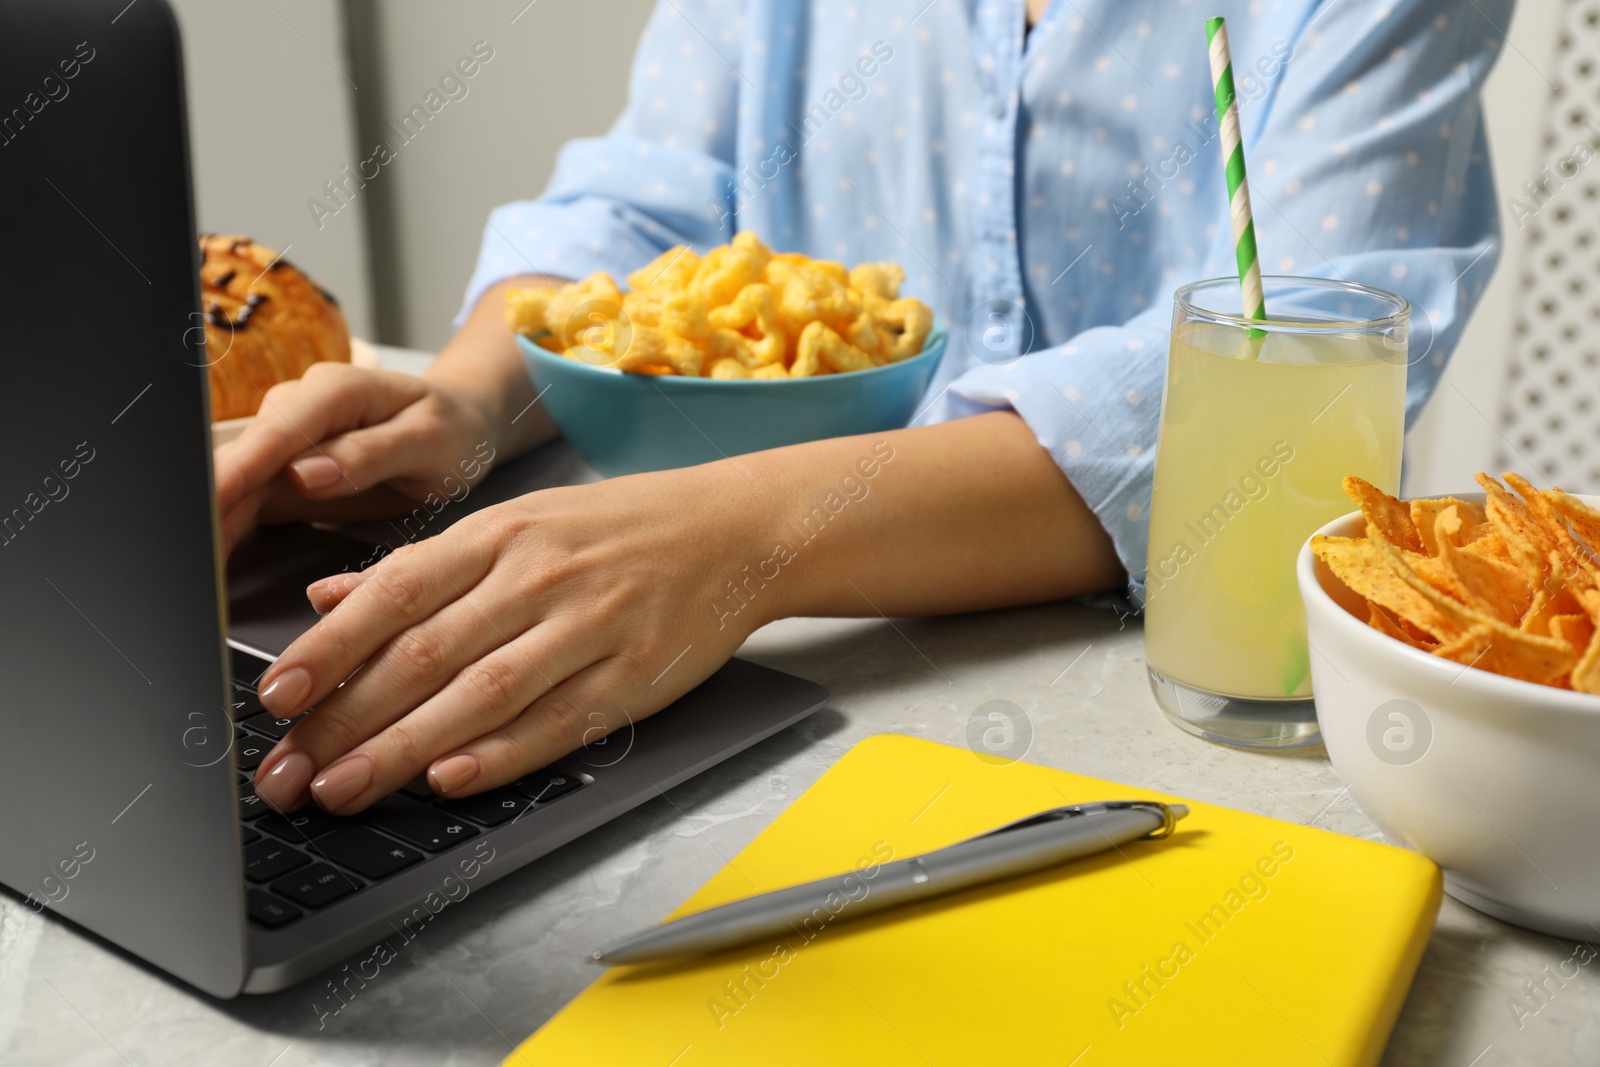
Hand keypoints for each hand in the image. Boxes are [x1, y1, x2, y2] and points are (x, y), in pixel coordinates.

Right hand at [214, 363, 501, 553]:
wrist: (458, 424)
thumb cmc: (451, 429)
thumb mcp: (428, 441)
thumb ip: (370, 454)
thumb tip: (306, 473)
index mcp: (336, 391)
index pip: (276, 434)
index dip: (236, 472)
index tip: (208, 507)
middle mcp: (298, 407)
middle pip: (243, 460)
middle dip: (212, 508)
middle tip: (198, 563)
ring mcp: (287, 439)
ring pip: (237, 484)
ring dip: (214, 524)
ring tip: (201, 574)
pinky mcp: (285, 469)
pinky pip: (250, 500)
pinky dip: (231, 529)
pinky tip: (217, 561)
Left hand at [250, 461, 769, 814]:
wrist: (735, 530)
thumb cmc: (618, 530)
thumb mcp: (519, 522)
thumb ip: (424, 565)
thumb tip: (330, 596)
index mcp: (500, 532)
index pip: (396, 592)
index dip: (331, 648)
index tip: (276, 699)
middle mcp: (538, 575)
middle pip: (425, 652)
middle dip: (345, 718)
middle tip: (287, 773)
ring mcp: (590, 625)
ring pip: (481, 692)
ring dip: (403, 748)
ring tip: (342, 790)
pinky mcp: (635, 675)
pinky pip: (557, 722)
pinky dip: (500, 754)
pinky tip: (448, 780)